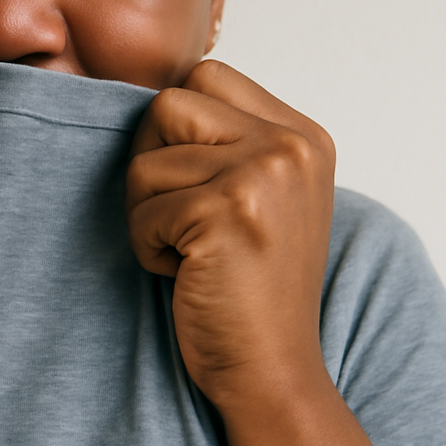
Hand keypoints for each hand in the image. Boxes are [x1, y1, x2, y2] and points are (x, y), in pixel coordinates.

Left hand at [126, 60, 335, 411]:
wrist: (272, 370)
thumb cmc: (249, 286)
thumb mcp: (263, 196)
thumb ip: (228, 140)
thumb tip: (154, 100)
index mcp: (302, 135)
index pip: (206, 75)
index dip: (175, 128)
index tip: (190, 182)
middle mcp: (291, 146)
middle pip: (168, 104)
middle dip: (152, 161)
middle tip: (177, 217)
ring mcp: (263, 175)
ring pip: (145, 160)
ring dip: (146, 212)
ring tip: (186, 251)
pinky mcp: (227, 211)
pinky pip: (142, 208)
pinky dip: (146, 245)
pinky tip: (184, 273)